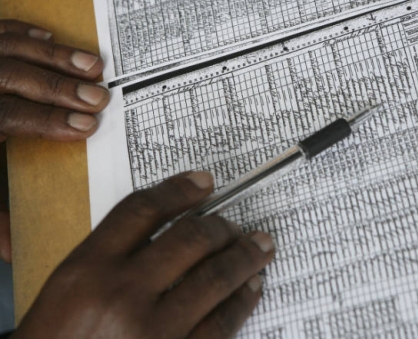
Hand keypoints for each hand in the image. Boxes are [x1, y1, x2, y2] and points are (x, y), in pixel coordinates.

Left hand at [0, 19, 109, 140]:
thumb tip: (5, 232)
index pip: (8, 115)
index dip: (47, 120)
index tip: (85, 126)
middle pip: (11, 76)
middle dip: (59, 87)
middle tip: (99, 98)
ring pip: (9, 47)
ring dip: (55, 56)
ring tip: (94, 66)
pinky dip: (22, 31)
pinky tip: (48, 37)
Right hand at [13, 171, 274, 337]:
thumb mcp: (68, 290)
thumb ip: (110, 254)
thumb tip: (170, 227)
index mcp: (88, 269)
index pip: (142, 211)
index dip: (179, 190)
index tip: (203, 183)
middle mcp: (122, 294)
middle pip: (189, 238)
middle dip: (221, 227)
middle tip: (234, 227)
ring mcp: (153, 329)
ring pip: (215, 276)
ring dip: (245, 256)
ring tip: (260, 247)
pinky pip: (222, 323)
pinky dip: (243, 300)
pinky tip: (252, 288)